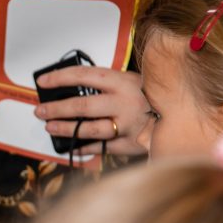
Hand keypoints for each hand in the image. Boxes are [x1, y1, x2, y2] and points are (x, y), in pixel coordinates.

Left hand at [33, 66, 148, 155]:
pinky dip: (84, 147)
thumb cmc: (153, 96)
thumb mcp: (133, 82)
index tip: (42, 81)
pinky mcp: (130, 143)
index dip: (59, 78)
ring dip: (65, 129)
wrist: (183, 113)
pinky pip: (101, 147)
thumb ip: (107, 86)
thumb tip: (72, 90)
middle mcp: (124, 102)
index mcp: (123, 81)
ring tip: (50, 127)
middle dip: (56, 109)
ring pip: (88, 129)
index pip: (84, 75)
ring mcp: (128, 124)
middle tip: (40, 111)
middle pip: (82, 106)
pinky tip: (72, 146)